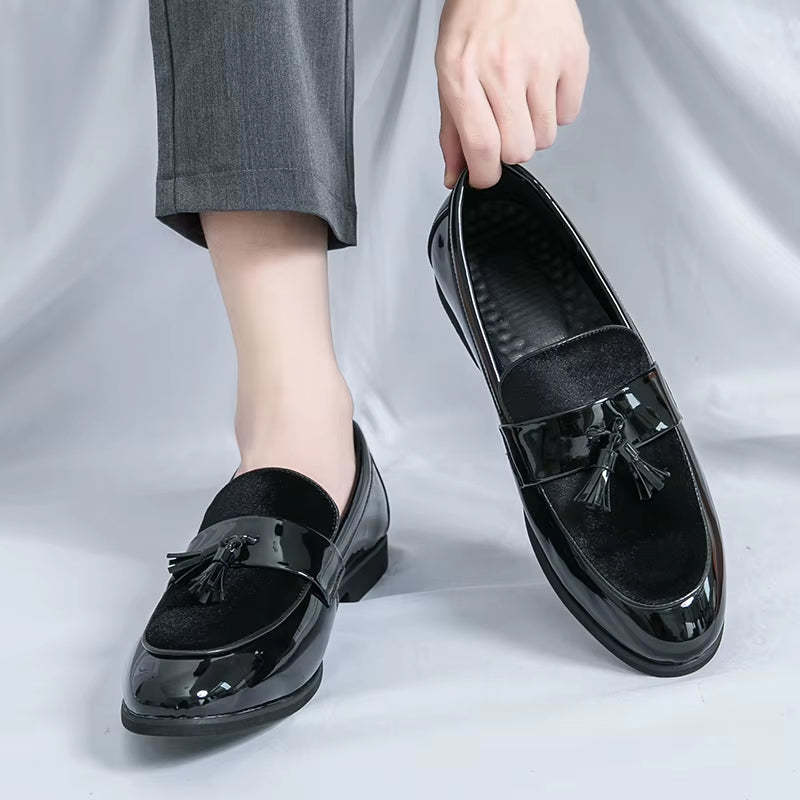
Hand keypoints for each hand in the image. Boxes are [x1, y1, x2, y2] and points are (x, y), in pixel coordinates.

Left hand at [436, 0, 589, 187]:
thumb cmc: (475, 15)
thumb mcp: (448, 70)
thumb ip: (451, 129)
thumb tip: (456, 175)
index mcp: (464, 74)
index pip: (482, 148)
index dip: (485, 175)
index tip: (485, 176)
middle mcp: (503, 69)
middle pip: (518, 150)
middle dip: (509, 150)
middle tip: (504, 127)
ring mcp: (542, 62)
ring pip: (545, 137)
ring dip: (533, 129)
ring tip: (523, 98)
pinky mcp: (573, 56)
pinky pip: (569, 114)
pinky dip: (557, 109)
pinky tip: (543, 85)